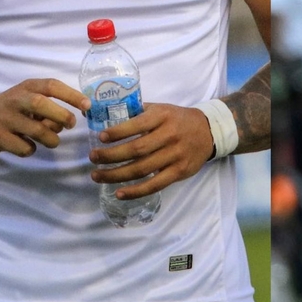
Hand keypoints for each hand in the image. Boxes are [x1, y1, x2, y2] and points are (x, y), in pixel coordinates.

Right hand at [0, 79, 90, 157]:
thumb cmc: (10, 109)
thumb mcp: (26, 101)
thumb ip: (47, 109)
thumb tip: (67, 122)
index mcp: (26, 87)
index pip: (51, 85)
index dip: (71, 95)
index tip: (87, 106)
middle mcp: (15, 99)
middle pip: (41, 104)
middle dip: (61, 115)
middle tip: (71, 124)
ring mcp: (5, 118)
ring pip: (36, 131)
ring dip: (51, 139)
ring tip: (51, 140)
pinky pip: (24, 147)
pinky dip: (31, 149)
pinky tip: (25, 145)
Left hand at [89, 103, 213, 199]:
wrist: (208, 131)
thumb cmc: (176, 119)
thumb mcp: (159, 109)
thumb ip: (136, 112)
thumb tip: (103, 112)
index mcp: (162, 117)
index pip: (137, 125)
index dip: (118, 132)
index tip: (100, 137)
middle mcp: (169, 136)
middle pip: (137, 149)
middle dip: (111, 155)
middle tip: (93, 158)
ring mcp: (175, 156)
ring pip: (142, 169)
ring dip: (117, 175)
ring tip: (97, 175)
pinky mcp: (179, 172)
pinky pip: (155, 185)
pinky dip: (136, 191)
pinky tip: (119, 193)